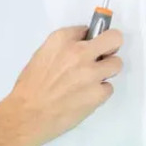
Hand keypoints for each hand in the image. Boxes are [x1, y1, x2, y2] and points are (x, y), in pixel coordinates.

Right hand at [9, 25, 123, 145]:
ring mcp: (91, 73)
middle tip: (103, 57)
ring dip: (106, 71)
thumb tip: (79, 49)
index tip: (85, 47)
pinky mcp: (98, 93)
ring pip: (117, 64)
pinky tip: (83, 97)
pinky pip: (108, 88)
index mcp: (61, 40)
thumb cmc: (29, 88)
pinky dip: (99, 92)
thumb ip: (62, 49)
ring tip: (89, 82)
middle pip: (114, 38)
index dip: (87, 40)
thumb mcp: (40, 57)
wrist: (28, 115)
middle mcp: (79, 52)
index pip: (87, 30)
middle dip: (111, 46)